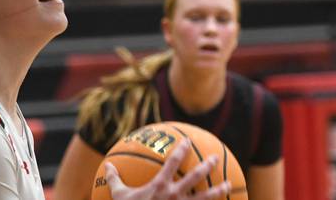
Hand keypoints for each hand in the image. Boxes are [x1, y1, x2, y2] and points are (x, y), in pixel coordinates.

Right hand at [106, 139, 230, 199]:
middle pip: (195, 177)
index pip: (172, 162)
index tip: (186, 140)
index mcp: (159, 186)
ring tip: (229, 184)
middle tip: (216, 157)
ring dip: (218, 190)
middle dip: (207, 165)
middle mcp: (174, 195)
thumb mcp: (119, 195)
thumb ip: (115, 179)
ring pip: (205, 198)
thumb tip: (107, 165)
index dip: (180, 150)